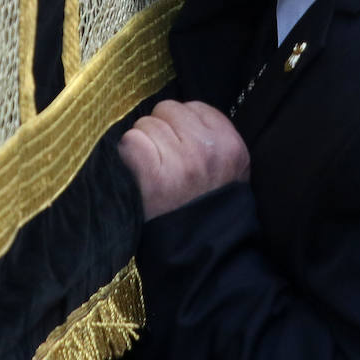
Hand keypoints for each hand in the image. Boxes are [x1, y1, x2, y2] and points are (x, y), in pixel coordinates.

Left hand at [118, 99, 249, 220]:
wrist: (202, 253)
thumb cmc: (208, 208)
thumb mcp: (229, 169)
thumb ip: (212, 137)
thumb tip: (173, 115)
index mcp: (230, 144)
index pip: (193, 106)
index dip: (180, 124)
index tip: (179, 144)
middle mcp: (207, 148)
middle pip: (166, 109)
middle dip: (160, 129)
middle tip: (163, 157)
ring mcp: (181, 161)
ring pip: (145, 124)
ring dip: (143, 143)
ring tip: (152, 169)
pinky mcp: (154, 176)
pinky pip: (131, 141)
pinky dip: (129, 155)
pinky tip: (138, 172)